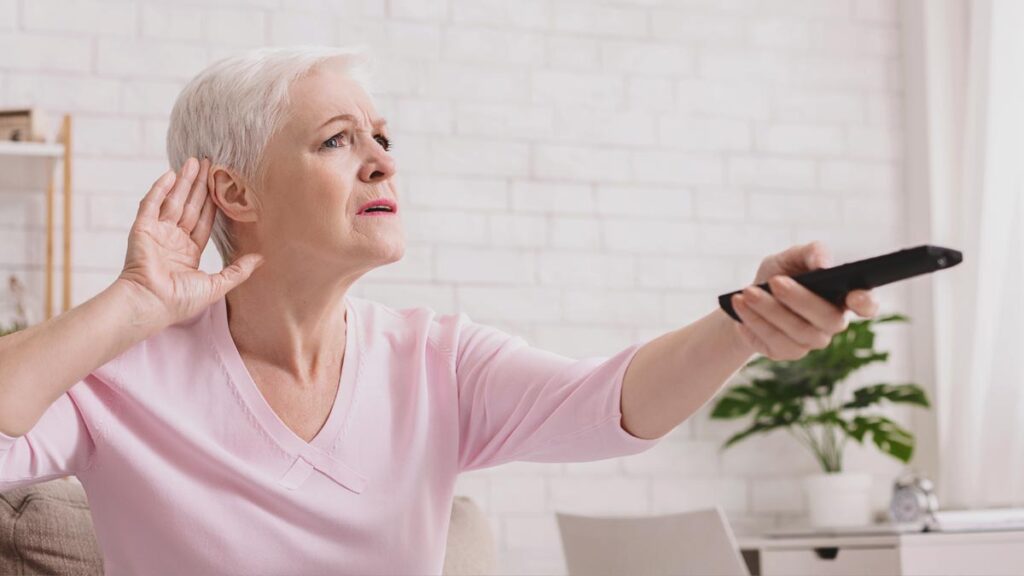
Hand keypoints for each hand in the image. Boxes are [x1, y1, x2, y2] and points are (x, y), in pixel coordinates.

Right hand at [115, 157, 264, 329]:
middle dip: (199, 185)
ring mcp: (156, 234)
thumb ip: (238, 270)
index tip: (220, 185)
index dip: (212, 203)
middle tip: (209, 163)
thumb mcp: (217, 285)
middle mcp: (172, 241)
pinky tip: (170, 174)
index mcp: (188, 253)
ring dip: (183, 181)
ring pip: (173, 201)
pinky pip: (151, 205)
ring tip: (194, 161)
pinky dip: (159, 189)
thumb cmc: (180, 301)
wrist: (151, 304)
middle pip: (190, 207)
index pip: (204, 221)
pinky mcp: (142, 229)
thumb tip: (262, 259)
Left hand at [730, 241, 878, 360]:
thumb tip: (824, 263)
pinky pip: (773, 341)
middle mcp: (832, 322)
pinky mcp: (787, 352)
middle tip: (775, 281)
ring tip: (747, 292)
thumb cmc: (779, 274)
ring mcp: (811, 341)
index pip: (867, 304)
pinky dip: (754, 322)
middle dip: (799, 299)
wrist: (748, 297)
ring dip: (769, 310)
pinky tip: (740, 308)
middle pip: (827, 319)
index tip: (855, 296)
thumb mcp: (791, 257)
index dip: (866, 303)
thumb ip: (810, 253)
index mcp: (842, 295)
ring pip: (797, 331)